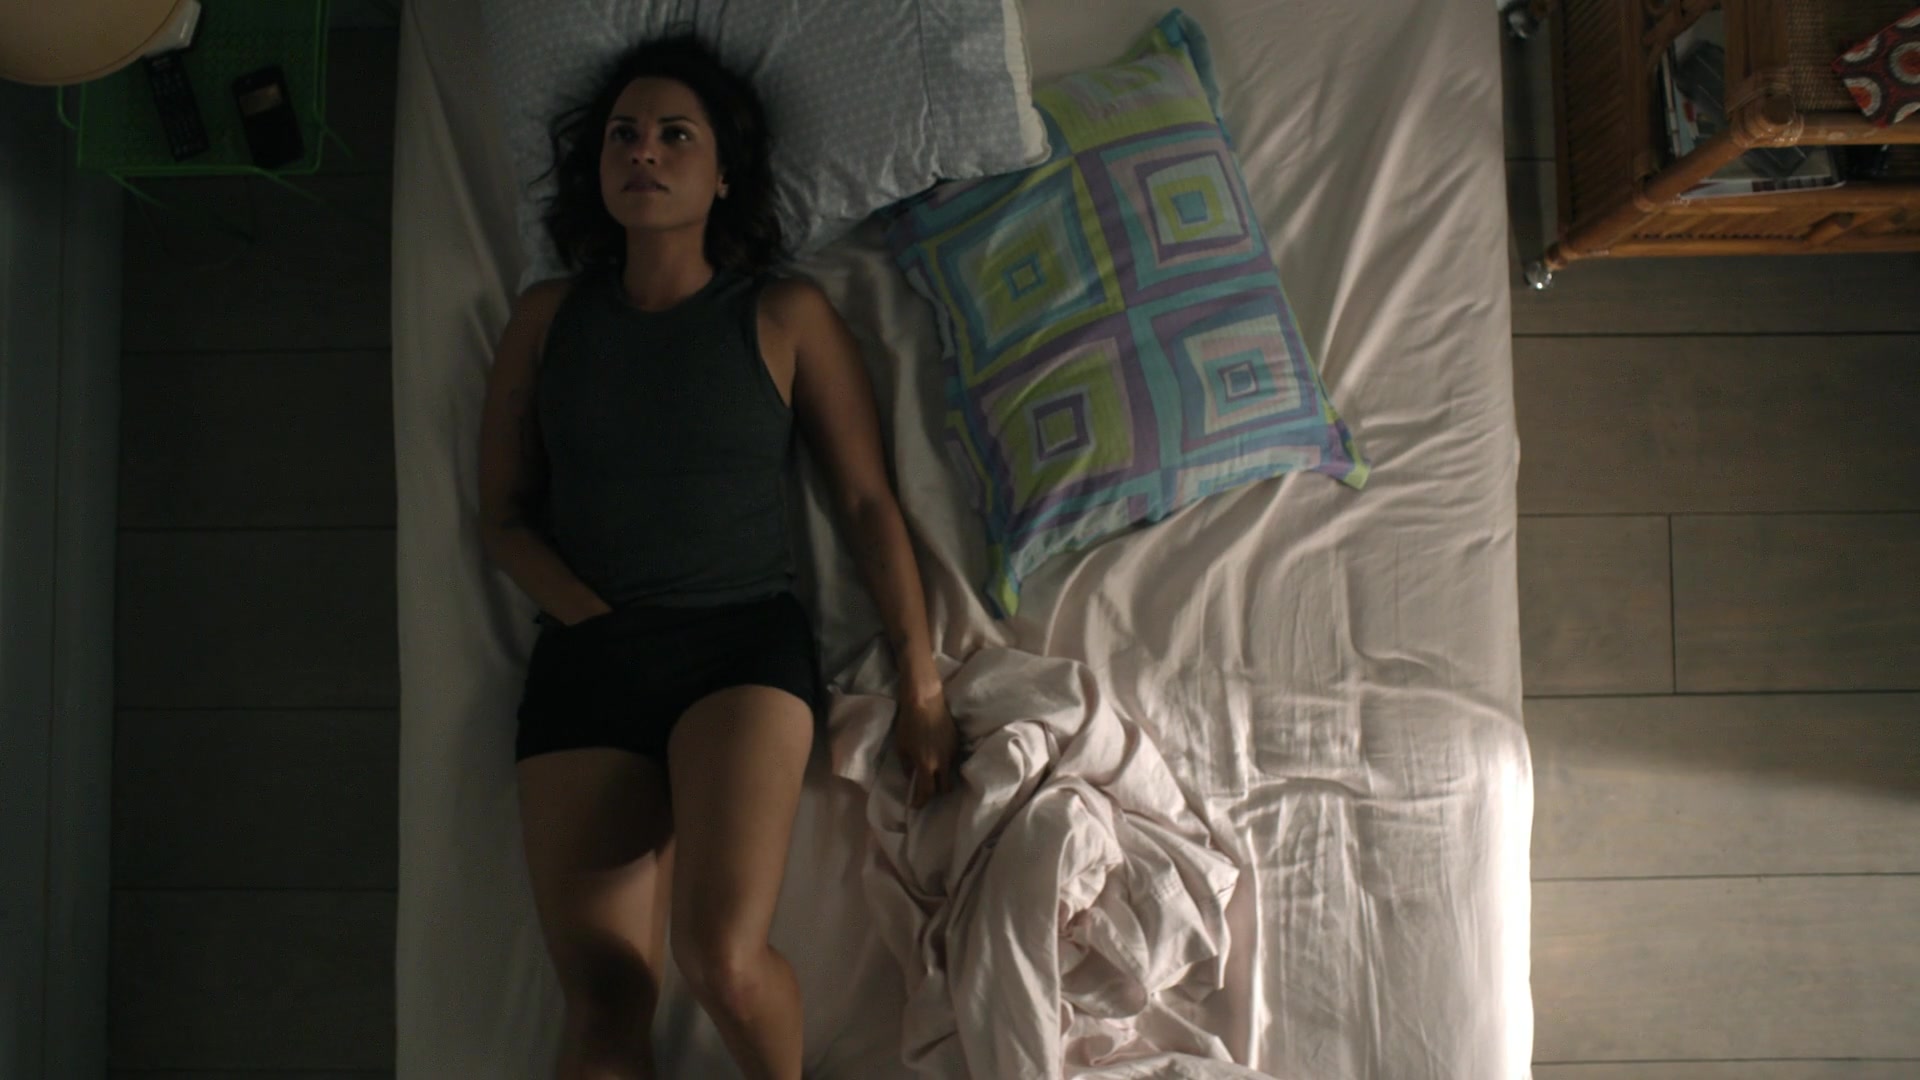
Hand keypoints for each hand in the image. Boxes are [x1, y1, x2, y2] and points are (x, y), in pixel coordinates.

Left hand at [894, 685, 958, 810]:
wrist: (925, 701)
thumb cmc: (908, 723)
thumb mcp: (901, 746)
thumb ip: (907, 765)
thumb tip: (912, 776)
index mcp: (927, 765)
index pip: (927, 791)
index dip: (921, 801)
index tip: (915, 805)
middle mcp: (942, 762)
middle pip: (945, 788)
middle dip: (937, 793)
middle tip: (927, 791)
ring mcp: (952, 752)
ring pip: (951, 773)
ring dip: (942, 778)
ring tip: (934, 774)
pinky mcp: (957, 742)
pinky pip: (953, 760)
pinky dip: (946, 763)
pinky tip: (938, 757)